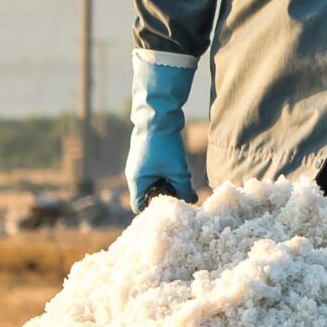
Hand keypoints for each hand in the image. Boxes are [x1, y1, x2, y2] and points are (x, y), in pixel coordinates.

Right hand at [125, 50, 197, 208]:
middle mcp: (134, 174)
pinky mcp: (146, 155)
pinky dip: (166, 174)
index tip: (171, 209)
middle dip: (165, 197)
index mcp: (136, 181)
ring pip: (153, 182)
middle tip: (182, 196)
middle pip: (148, 195)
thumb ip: (184, 189)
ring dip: (167, 184)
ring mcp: (139, 164)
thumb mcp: (177, 171)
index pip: (139, 206)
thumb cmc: (164, 145)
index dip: (154, 211)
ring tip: (182, 181)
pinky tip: (179, 169)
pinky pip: (155, 171)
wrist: (158, 116)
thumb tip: (192, 201)